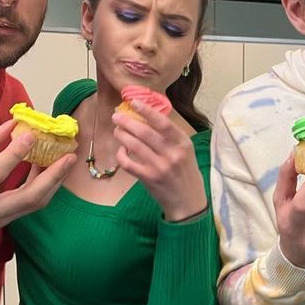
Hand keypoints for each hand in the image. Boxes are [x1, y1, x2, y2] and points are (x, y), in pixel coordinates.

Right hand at [0, 120, 75, 245]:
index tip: (30, 134)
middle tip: (70, 156)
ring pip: (35, 204)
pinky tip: (49, 168)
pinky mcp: (7, 222)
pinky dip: (43, 186)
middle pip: (28, 198)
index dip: (13, 154)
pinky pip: (31, 204)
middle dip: (53, 176)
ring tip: (66, 160)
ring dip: (53, 181)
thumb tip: (11, 126)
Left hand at [112, 102, 205, 220]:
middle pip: (145, 132)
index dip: (147, 110)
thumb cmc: (186, 173)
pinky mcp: (149, 178)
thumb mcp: (185, 151)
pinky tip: (121, 150)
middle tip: (116, 116)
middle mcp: (172, 154)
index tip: (133, 102)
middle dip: (127, 122)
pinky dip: (121, 155)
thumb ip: (171, 137)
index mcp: (183, 143)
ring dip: (122, 135)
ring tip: (117, 130)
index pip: (163, 123)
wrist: (188, 201)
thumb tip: (148, 117)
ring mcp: (160, 166)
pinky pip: (129, 163)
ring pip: (135, 145)